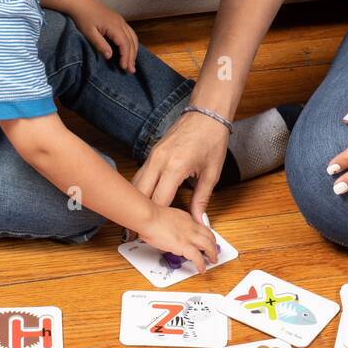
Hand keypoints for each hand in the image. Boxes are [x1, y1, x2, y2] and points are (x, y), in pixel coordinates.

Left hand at [66, 0, 138, 72]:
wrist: (80, 2)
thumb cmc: (82, 18)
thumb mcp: (89, 33)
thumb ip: (100, 44)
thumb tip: (110, 56)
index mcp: (114, 26)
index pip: (124, 44)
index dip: (126, 56)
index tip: (124, 68)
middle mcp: (121, 22)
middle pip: (131, 41)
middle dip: (132, 56)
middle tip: (131, 70)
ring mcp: (121, 20)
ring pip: (133, 37)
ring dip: (134, 50)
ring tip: (132, 63)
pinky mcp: (118, 19)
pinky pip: (130, 32)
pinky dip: (132, 43)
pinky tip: (130, 50)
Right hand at [131, 109, 228, 226]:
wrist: (206, 114)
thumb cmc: (212, 140)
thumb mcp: (212, 173)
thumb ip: (202, 199)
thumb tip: (197, 221)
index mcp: (175, 167)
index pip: (158, 201)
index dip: (155, 220)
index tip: (154, 234)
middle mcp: (159, 161)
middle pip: (140, 194)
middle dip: (138, 214)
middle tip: (135, 233)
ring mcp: (153, 155)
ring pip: (136, 184)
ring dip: (136, 202)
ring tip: (136, 220)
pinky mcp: (152, 153)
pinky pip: (140, 175)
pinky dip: (140, 190)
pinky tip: (143, 201)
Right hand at [135, 205, 219, 271]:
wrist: (149, 217)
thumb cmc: (150, 217)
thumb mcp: (165, 219)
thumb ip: (169, 227)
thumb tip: (165, 237)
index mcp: (186, 218)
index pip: (201, 227)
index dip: (206, 235)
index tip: (206, 240)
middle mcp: (190, 226)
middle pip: (209, 235)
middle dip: (213, 244)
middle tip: (214, 251)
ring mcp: (189, 236)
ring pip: (208, 245)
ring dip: (212, 254)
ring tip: (212, 260)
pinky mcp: (184, 246)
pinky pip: (197, 257)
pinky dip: (201, 264)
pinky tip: (201, 269)